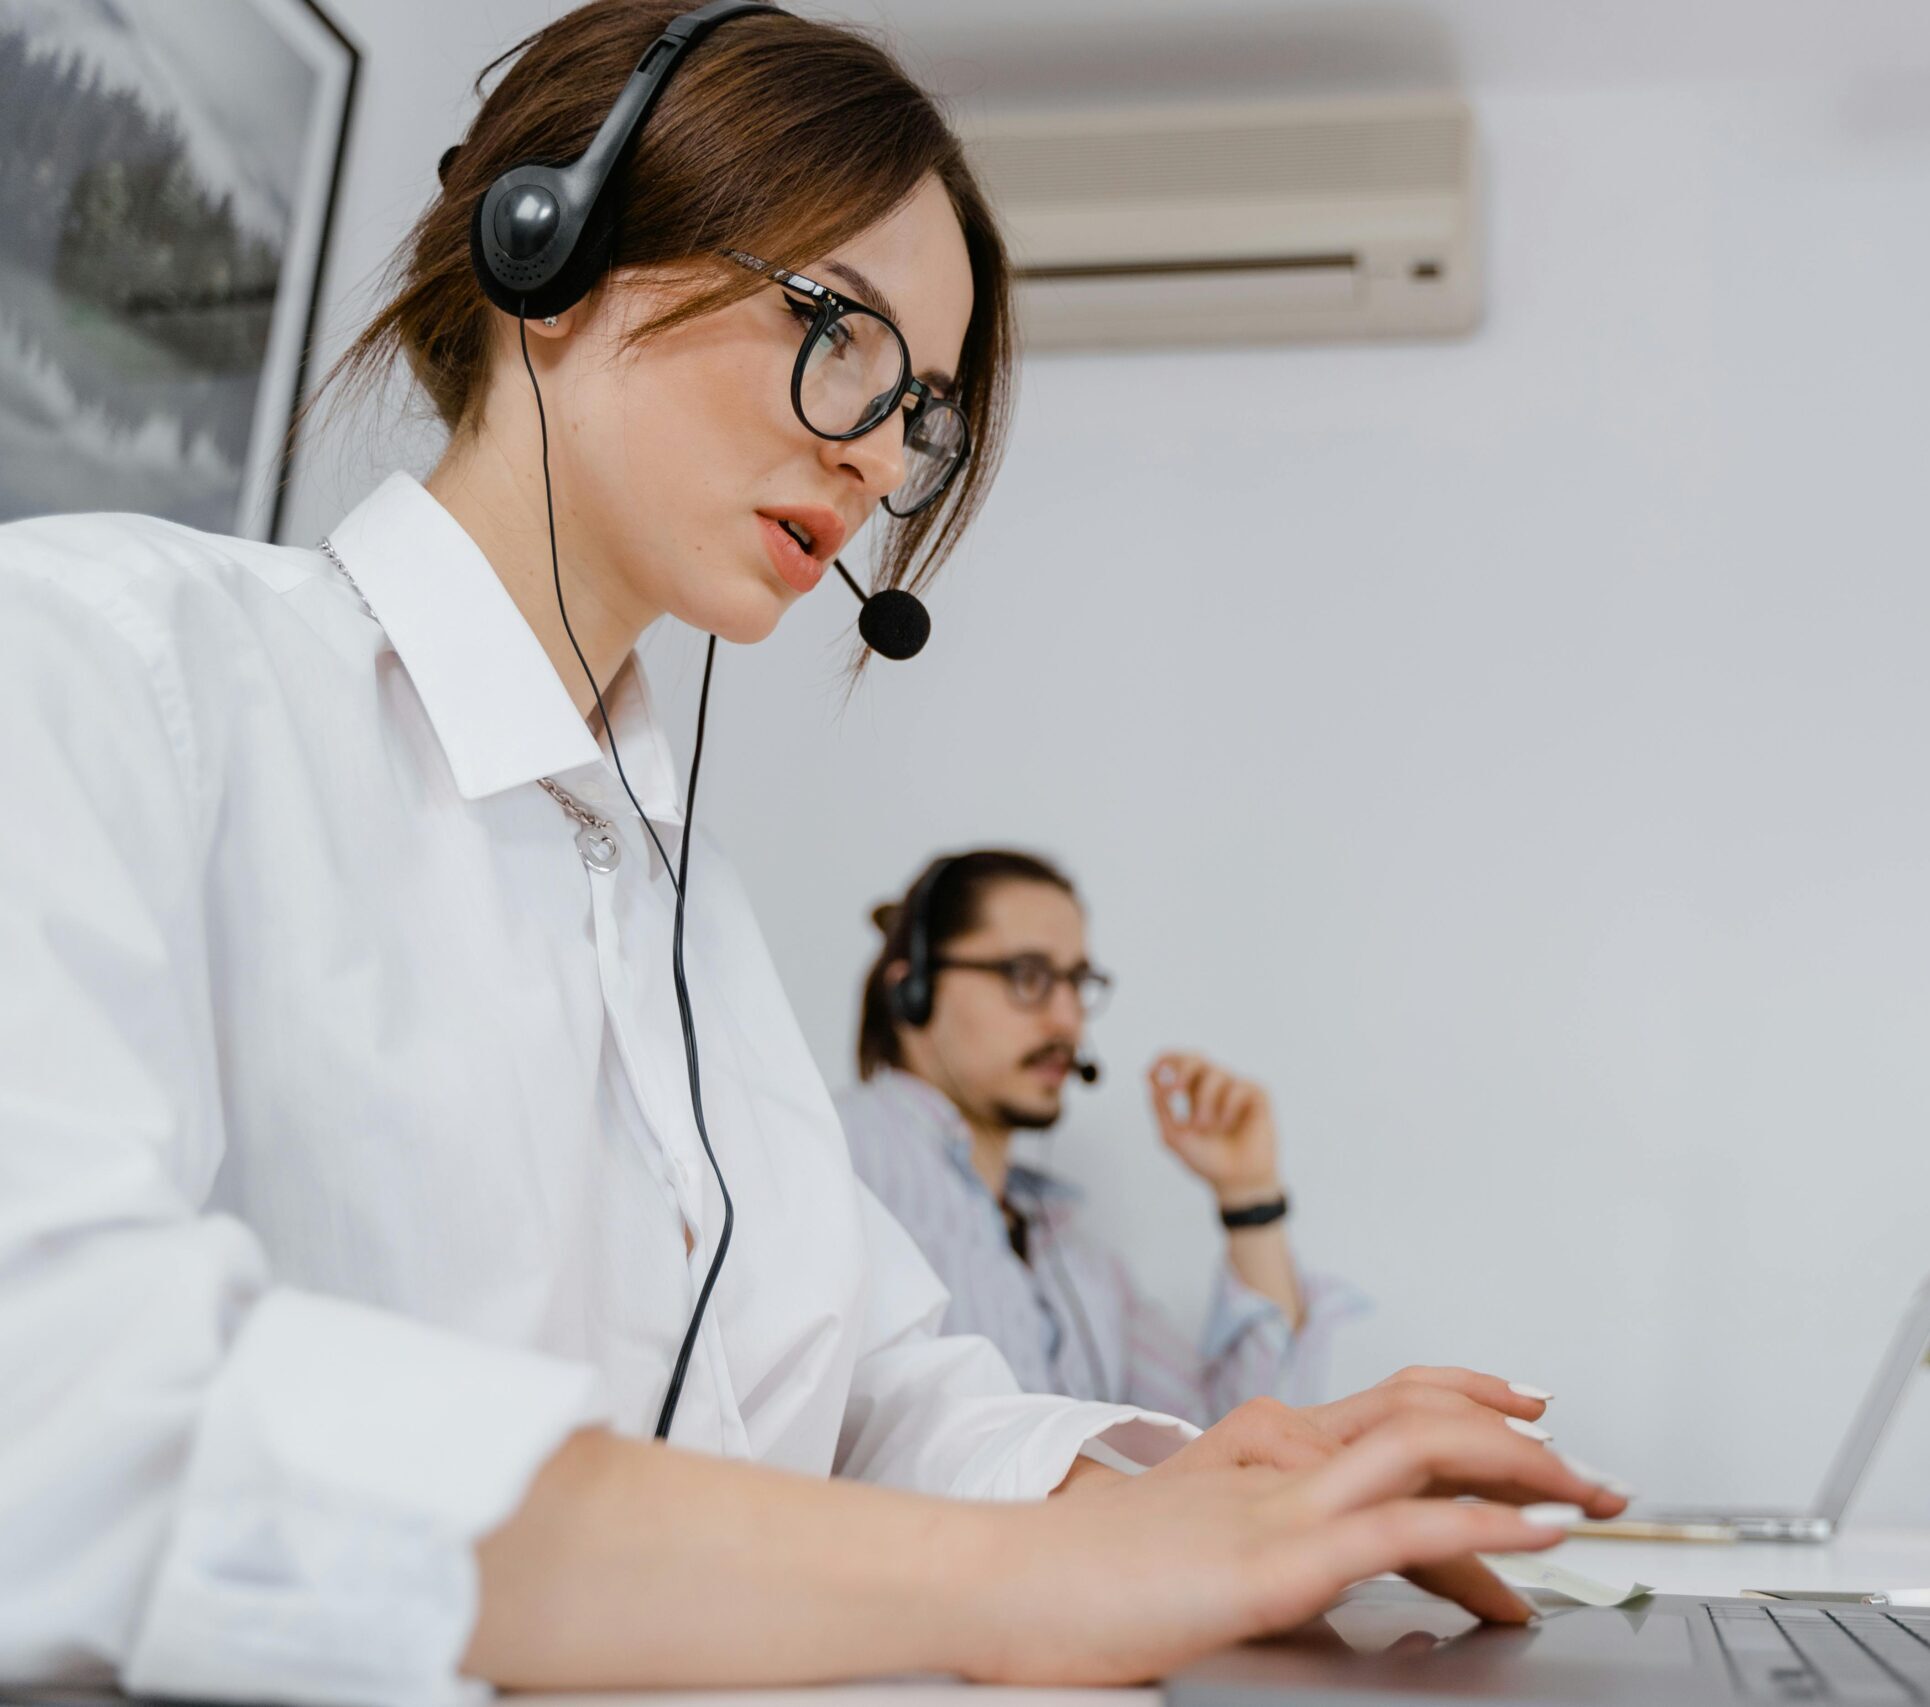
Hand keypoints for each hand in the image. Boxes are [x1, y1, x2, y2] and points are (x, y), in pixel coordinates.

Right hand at [969, 1414, 1611, 1684]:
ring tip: (1595, 1488)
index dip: (1469, 1405)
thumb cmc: (1071, 1583)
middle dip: (1522, 1437)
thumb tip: (1309, 1581)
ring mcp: (1278, 1505)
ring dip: (1529, 1466)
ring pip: (1427, 1449)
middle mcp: (1276, 1459)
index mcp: (1255, 1455)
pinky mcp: (1271, 1562)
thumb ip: (1249, 1549)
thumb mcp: (1181, 1555)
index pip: (1384, 1411)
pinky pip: (1401, 1528)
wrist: (996, 1582)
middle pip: (1423, 1414)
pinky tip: (1537, 1534)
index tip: (1531, 1421)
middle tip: (1594, 1469)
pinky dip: (1484, 1523)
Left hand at [1147, 1050, 1283, 1205]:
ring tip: (1205, 1126)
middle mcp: (1213, 1086)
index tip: (1151, 1072)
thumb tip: (1151, 1081)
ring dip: (1204, 1100)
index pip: (1177, 1062)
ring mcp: (1235, 1088)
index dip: (1164, 1059)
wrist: (1236, 1181)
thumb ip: (1160, 1109)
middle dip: (1182, 1070)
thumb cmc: (1206, 1160)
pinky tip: (1229, 1126)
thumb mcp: (1173, 1136)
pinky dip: (1228, 1106)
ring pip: (1216, 1072)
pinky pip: (1239, 1086)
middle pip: (1195, 1057)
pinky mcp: (1257, 1095)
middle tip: (1173, 1091)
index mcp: (1192, 1092)